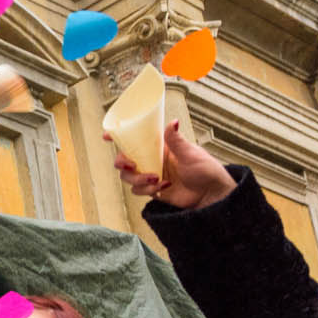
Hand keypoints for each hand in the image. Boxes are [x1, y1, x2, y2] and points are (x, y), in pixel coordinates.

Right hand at [112, 123, 235, 208]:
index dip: (119, 138)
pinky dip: (148, 190)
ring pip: (128, 178)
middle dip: (122, 163)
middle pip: (124, 161)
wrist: (211, 194)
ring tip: (156, 179)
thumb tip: (172, 122)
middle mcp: (152, 160)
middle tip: (130, 166)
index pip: (136, 140)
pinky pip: (138, 191)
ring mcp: (151, 175)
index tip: (107, 136)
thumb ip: (176, 140)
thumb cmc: (207, 171)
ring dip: (138, 179)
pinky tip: (165, 187)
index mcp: (160, 148)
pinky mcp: (153, 190)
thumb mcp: (191, 153)